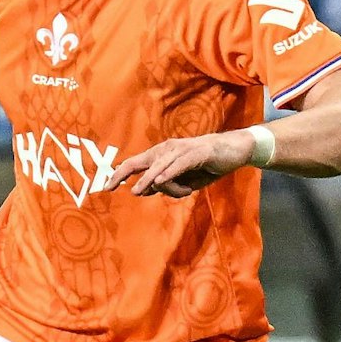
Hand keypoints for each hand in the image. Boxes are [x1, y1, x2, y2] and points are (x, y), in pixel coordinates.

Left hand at [111, 130, 255, 198]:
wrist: (233, 151)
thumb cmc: (207, 165)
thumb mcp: (184, 181)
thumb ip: (167, 185)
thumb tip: (148, 190)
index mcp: (162, 155)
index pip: (136, 164)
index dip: (120, 174)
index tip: (107, 187)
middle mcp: (167, 149)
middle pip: (140, 161)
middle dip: (123, 174)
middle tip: (109, 186)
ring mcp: (181, 150)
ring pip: (160, 166)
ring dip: (148, 179)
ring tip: (138, 191)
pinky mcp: (196, 154)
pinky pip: (179, 165)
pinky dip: (169, 173)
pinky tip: (160, 181)